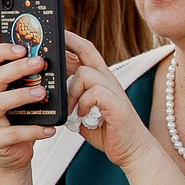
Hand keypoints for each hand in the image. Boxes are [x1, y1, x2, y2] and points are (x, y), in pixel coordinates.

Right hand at [0, 36, 58, 173]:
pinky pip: (13, 134)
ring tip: (43, 93)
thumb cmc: (21, 123)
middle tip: (40, 63)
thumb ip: (31, 83)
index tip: (24, 47)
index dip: (3, 50)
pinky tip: (50, 129)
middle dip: (17, 68)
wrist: (12, 159)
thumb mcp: (23, 100)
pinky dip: (33, 131)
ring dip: (21, 95)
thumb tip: (53, 62)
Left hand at [59, 31, 148, 168]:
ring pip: (85, 74)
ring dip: (71, 91)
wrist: (133, 151)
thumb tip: (56, 100)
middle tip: (50, 46)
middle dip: (68, 43)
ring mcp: (113, 91)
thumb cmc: (109, 132)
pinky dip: (83, 104)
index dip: (71, 40)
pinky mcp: (116, 105)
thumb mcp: (85, 113)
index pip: (86, 51)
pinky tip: (81, 117)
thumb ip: (73, 102)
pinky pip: (94, 93)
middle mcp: (108, 80)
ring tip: (70, 109)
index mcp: (101, 80)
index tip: (56, 33)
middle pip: (88, 50)